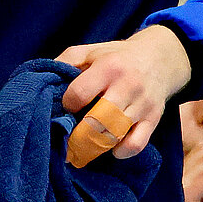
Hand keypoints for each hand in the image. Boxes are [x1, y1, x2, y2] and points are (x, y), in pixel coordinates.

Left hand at [57, 24, 190, 167]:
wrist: (159, 58)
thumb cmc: (116, 57)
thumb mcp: (90, 50)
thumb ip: (65, 61)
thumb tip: (43, 79)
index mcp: (108, 66)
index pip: (79, 93)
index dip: (67, 104)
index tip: (66, 107)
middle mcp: (127, 85)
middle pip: (98, 118)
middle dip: (78, 134)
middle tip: (68, 140)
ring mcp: (142, 104)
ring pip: (115, 134)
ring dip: (96, 145)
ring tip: (83, 148)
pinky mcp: (153, 119)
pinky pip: (136, 144)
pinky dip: (121, 151)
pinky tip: (111, 148)